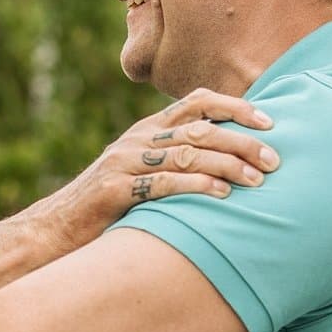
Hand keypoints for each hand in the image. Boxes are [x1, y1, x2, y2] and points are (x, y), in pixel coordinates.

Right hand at [45, 88, 277, 251]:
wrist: (56, 229)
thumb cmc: (108, 208)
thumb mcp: (142, 174)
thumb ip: (174, 162)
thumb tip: (228, 162)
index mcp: (146, 129)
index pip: (196, 102)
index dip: (236, 107)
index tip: (270, 122)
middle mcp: (136, 138)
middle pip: (199, 128)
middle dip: (242, 141)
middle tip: (274, 160)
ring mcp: (124, 162)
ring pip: (186, 153)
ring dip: (227, 165)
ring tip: (257, 181)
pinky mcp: (114, 189)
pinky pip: (162, 183)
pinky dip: (195, 186)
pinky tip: (221, 195)